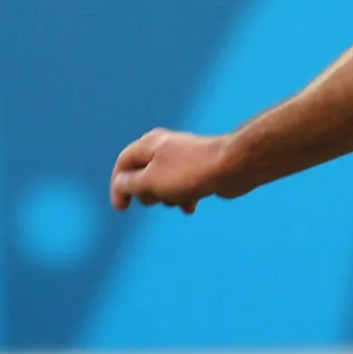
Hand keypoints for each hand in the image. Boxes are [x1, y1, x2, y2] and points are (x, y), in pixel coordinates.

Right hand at [110, 128, 237, 212]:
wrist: (234, 167)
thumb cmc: (190, 173)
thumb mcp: (151, 181)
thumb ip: (131, 184)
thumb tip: (121, 184)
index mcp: (150, 144)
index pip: (124, 163)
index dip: (118, 186)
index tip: (122, 209)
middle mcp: (166, 147)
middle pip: (144, 173)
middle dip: (146, 192)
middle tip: (153, 202)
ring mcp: (185, 158)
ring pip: (165, 183)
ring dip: (167, 198)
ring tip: (177, 202)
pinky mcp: (202, 170)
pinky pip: (185, 186)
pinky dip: (184, 197)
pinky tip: (190, 208)